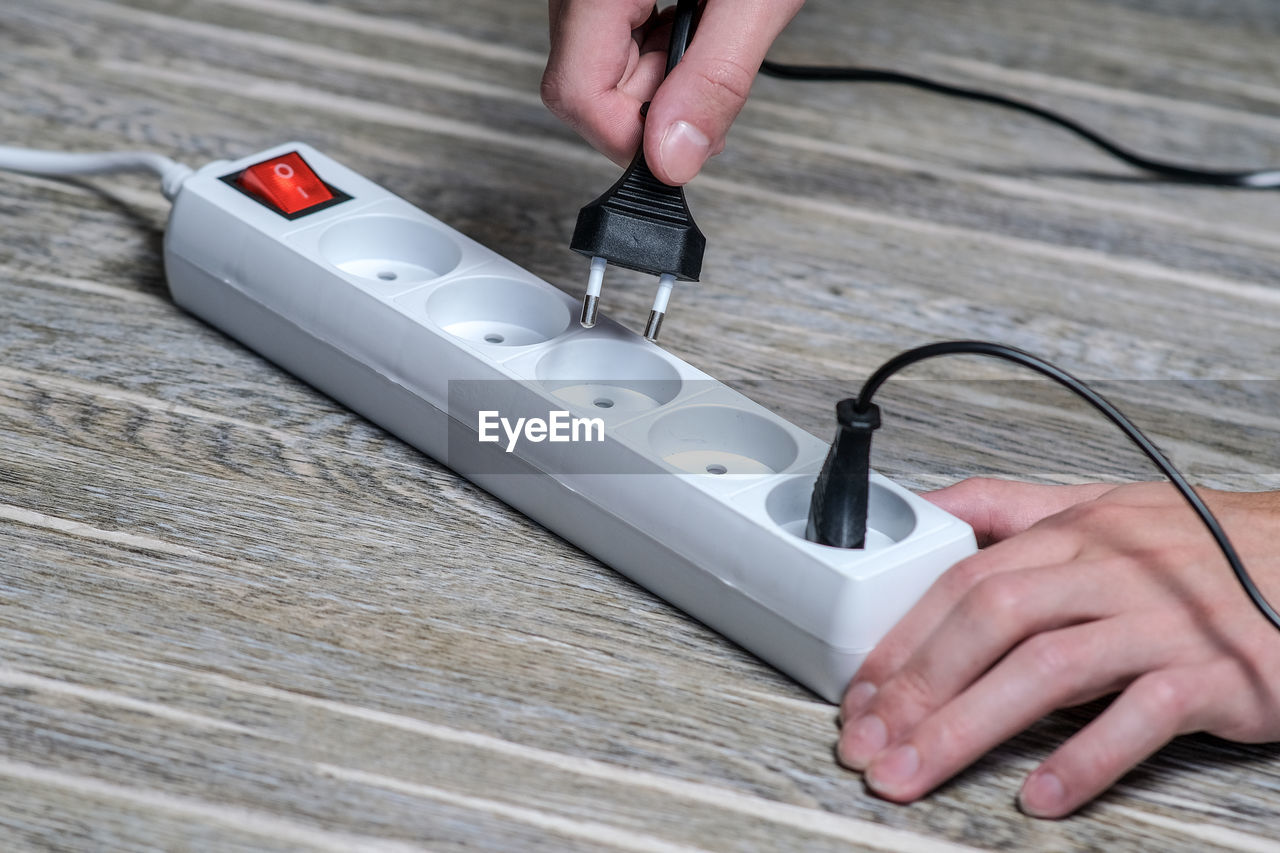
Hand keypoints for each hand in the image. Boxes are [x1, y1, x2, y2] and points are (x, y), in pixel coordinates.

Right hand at [542, 0, 804, 184]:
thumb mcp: (755, 0)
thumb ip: (716, 80)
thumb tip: (675, 159)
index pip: (577, 96)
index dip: (633, 138)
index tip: (685, 146)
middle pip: (584, 91)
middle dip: (652, 111)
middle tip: (710, 84)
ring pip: (599, 75)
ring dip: (659, 85)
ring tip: (709, 37)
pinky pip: (615, 48)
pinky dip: (658, 58)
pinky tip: (693, 29)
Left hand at [836, 477, 1279, 817]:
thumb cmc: (1205, 549)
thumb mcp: (1105, 511)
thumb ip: (1013, 511)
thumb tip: (928, 509)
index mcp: (1076, 530)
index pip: (965, 575)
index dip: (902, 635)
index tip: (858, 691)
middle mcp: (1112, 567)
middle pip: (992, 618)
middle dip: (918, 685)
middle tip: (868, 744)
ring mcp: (1165, 619)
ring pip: (1049, 667)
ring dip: (970, 726)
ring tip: (916, 772)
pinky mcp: (1222, 673)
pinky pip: (1144, 715)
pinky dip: (1087, 757)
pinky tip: (1039, 796)